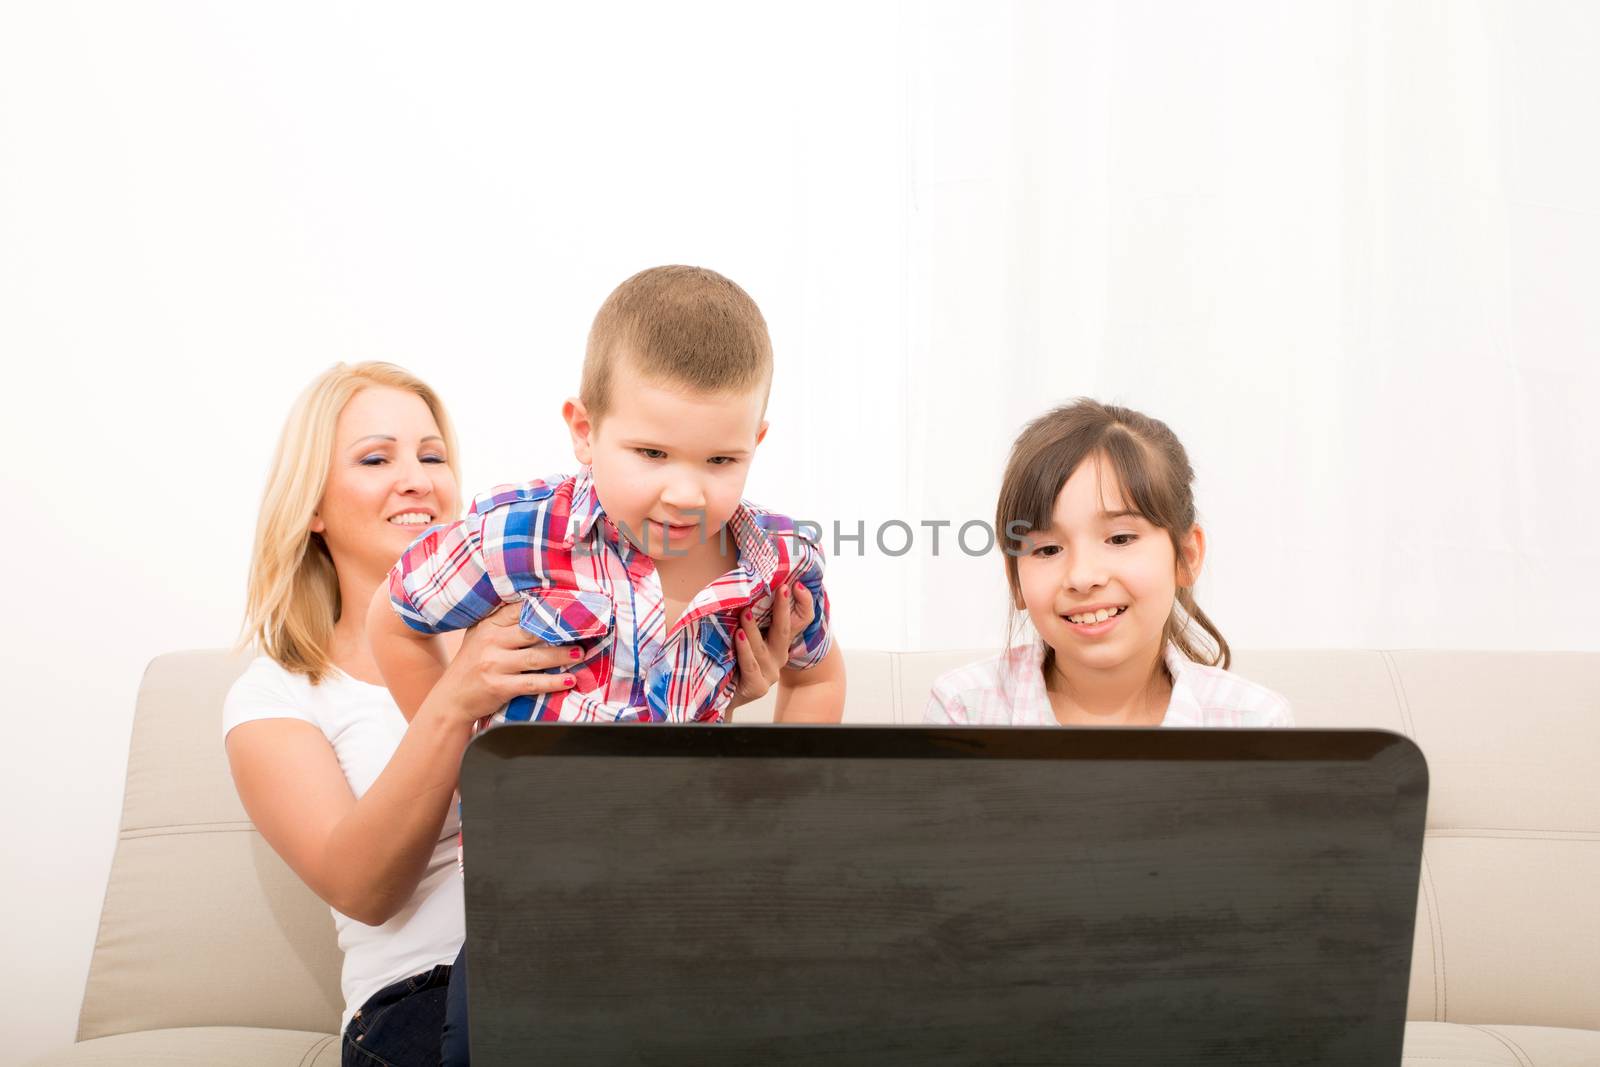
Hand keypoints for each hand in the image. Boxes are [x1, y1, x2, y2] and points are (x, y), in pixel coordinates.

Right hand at [422, 602, 578, 726]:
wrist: (452, 699)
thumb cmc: (471, 664)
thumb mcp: (480, 637)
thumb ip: (502, 623)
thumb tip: (538, 606)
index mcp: (488, 625)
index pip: (520, 610)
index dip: (546, 607)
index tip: (569, 606)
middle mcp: (490, 642)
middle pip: (532, 632)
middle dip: (559, 631)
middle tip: (583, 630)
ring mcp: (494, 665)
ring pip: (536, 657)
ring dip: (562, 656)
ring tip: (581, 653)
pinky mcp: (499, 687)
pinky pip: (532, 682)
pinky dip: (553, 682)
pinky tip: (569, 680)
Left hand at [726, 582, 814, 714]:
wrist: (720, 694)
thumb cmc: (730, 658)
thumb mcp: (742, 635)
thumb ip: (748, 617)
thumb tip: (742, 586)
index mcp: (778, 642)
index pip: (798, 621)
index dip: (803, 603)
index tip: (796, 584)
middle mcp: (778, 656)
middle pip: (784, 630)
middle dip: (783, 609)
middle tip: (782, 589)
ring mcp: (770, 673)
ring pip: (762, 647)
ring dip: (753, 628)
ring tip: (745, 612)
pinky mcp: (758, 687)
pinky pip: (751, 665)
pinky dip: (744, 650)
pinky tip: (739, 636)